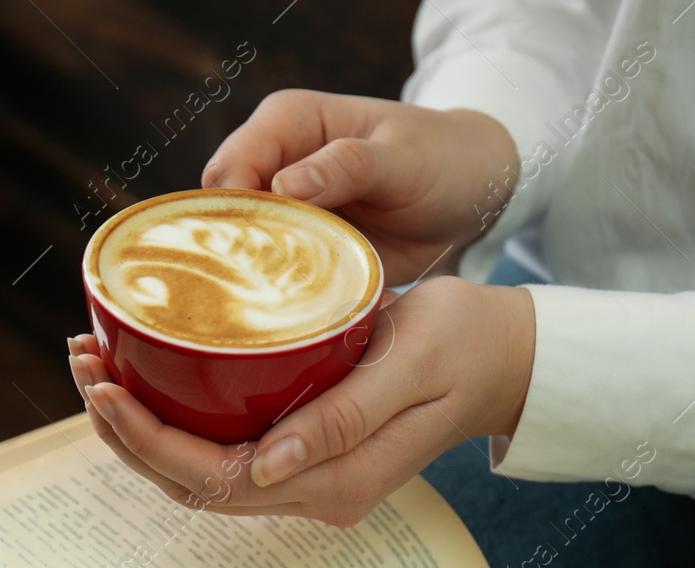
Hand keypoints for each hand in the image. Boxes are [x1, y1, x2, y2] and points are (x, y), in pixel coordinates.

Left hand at [69, 276, 534, 526]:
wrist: (504, 358)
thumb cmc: (463, 345)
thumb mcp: (411, 366)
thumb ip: (344, 418)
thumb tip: (267, 465)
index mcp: (335, 481)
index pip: (214, 476)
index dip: (148, 438)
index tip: (105, 384)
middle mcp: (311, 493)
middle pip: (191, 482)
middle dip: (124, 430)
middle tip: (83, 358)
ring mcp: (305, 479)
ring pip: (197, 471)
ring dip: (139, 426)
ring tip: (96, 361)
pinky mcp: (300, 453)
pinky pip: (219, 449)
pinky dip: (171, 419)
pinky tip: (143, 374)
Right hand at [201, 90, 518, 279]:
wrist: (472, 194)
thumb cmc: (442, 159)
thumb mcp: (403, 159)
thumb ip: (347, 167)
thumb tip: (283, 185)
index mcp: (288, 123)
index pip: (232, 166)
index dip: (232, 208)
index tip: (252, 250)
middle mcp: (273, 165)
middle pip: (222, 212)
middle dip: (233, 250)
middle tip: (259, 290)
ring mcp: (283, 212)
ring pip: (239, 249)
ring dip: (250, 279)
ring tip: (271, 308)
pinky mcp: (298, 249)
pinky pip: (269, 275)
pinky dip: (274, 294)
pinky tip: (288, 316)